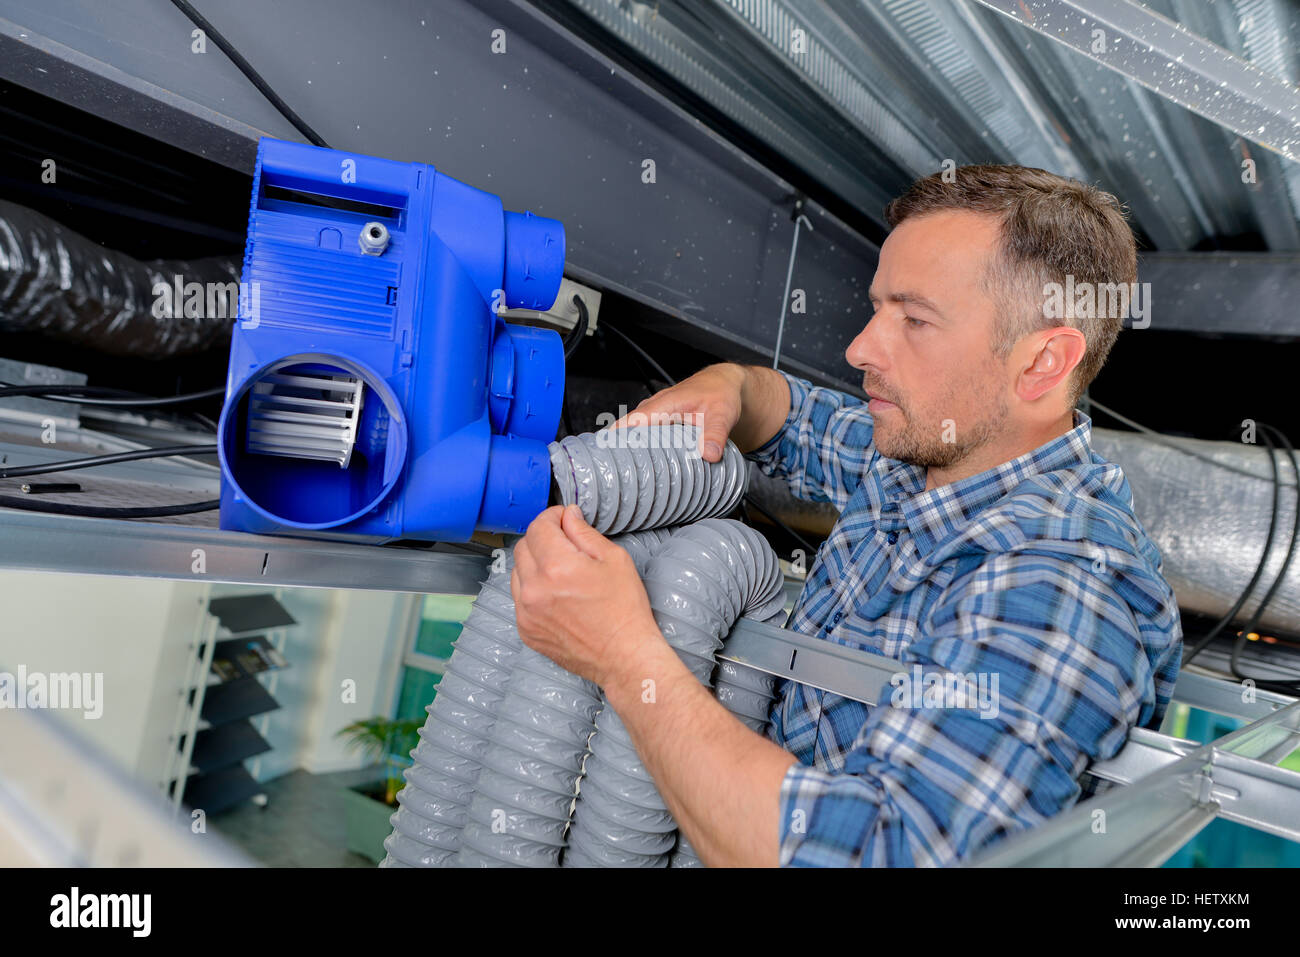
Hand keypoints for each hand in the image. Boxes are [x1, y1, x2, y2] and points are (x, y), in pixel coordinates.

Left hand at [510, 504, 663, 687]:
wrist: (623, 655)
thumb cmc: (624, 609)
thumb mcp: (614, 559)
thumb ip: (584, 533)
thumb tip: (568, 516)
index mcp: (556, 567)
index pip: (538, 527)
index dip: (552, 517)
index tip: (564, 519)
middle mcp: (534, 589)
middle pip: (523, 546)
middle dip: (542, 538)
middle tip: (565, 543)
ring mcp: (526, 612)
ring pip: (517, 572)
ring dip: (535, 564)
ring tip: (561, 572)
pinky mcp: (526, 629)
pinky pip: (519, 597)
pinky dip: (533, 589)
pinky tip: (556, 595)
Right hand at [610, 363, 745, 462]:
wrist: (723, 383)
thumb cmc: (720, 393)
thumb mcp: (722, 414)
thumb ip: (715, 434)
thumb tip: (709, 455)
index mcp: (663, 404)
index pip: (631, 422)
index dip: (615, 438)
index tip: (603, 455)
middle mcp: (654, 408)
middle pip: (624, 429)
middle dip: (614, 449)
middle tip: (610, 475)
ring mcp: (654, 414)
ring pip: (631, 432)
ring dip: (624, 449)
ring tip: (619, 474)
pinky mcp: (658, 421)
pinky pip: (640, 433)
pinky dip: (636, 447)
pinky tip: (636, 464)